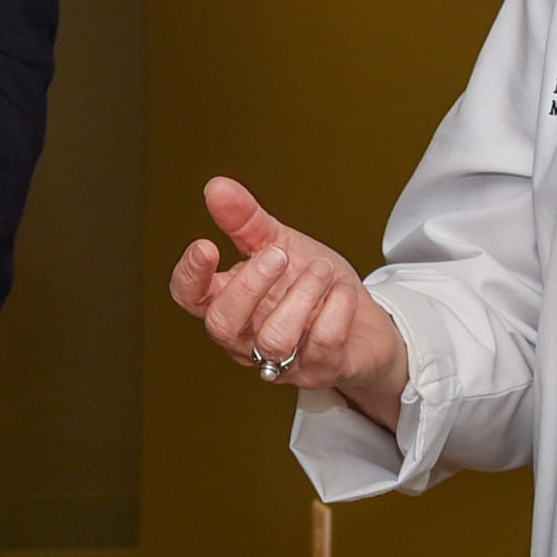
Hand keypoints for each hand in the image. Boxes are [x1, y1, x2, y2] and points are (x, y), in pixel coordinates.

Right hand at [165, 176, 407, 421]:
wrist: (366, 321)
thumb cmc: (313, 286)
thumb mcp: (279, 244)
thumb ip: (246, 221)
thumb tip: (216, 187)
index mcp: (229, 303)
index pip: (189, 297)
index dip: (190, 275)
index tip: (206, 244)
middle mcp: (247, 339)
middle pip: (222, 325)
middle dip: (250, 285)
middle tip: (278, 255)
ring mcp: (283, 361)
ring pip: (274, 339)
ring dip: (302, 294)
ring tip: (321, 270)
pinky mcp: (322, 370)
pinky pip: (323, 343)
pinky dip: (337, 307)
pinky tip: (342, 290)